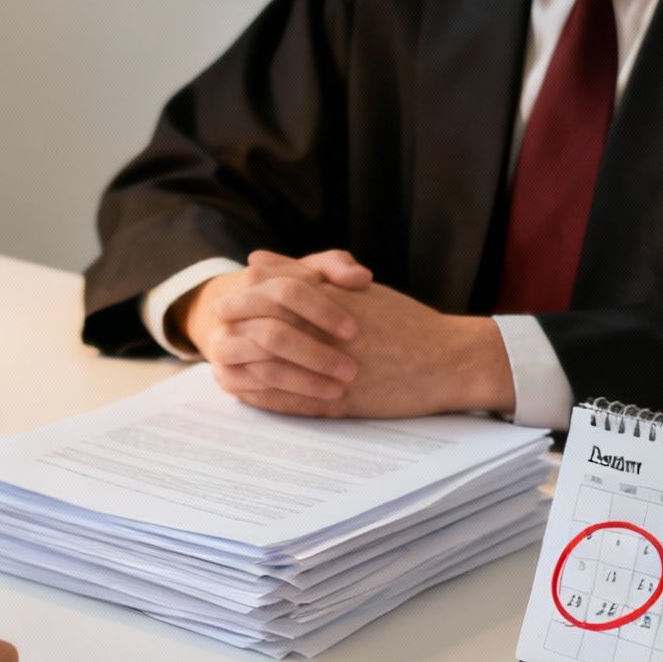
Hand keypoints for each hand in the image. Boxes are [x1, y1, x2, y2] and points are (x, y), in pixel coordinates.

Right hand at [178, 249, 374, 402]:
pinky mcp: (225, 376)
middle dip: (315, 354)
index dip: (322, 311)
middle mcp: (230, 313)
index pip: (288, 291)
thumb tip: (360, 278)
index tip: (353, 331)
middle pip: (274, 335)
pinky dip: (292, 402)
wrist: (244, 320)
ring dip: (305, 382)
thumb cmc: (291, 297)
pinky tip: (320, 405)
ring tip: (339, 390)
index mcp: (253, 281)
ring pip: (267, 369)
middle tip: (351, 370)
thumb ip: (336, 267)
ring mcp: (224, 347)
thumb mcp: (311, 274)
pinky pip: (259, 395)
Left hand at [187, 250, 514, 418]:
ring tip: (221, 369)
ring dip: (240, 370)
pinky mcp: (340, 401)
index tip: (224, 304)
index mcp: (331, 300)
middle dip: (232, 334)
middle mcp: (328, 332)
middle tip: (215, 337)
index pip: (270, 293)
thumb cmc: (405, 322)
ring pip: (270, 370)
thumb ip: (305, 273)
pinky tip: (244, 395)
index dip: (240, 299)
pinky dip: (261, 398)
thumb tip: (257, 259)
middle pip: (262, 329)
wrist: (447, 360)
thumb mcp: (355, 290)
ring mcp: (332, 369)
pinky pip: (288, 402)